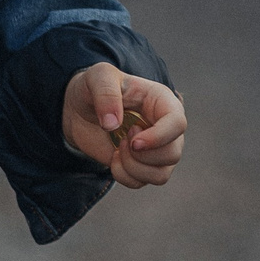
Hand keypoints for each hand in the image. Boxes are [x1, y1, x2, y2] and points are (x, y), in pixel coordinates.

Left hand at [63, 63, 186, 188]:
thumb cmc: (96, 87)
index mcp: (162, 102)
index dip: (159, 137)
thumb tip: (112, 124)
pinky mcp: (142, 165)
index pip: (178, 124)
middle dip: (141, 155)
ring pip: (161, 174)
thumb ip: (106, 94)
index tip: (133, 141)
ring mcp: (157, 149)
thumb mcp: (98, 77)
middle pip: (173, 154)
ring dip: (133, 168)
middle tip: (123, 138)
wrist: (81, 108)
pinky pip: (143, 183)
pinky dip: (124, 176)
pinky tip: (114, 158)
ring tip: (118, 149)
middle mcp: (166, 127)